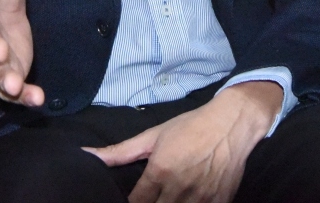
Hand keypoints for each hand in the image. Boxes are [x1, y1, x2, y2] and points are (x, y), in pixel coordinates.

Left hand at [83, 81, 282, 202]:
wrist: (231, 123)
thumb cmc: (190, 127)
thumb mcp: (153, 135)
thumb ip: (120, 152)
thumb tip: (87, 155)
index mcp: (160, 171)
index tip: (133, 198)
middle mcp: (179, 189)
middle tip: (151, 197)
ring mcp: (201, 199)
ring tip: (168, 198)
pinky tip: (187, 200)